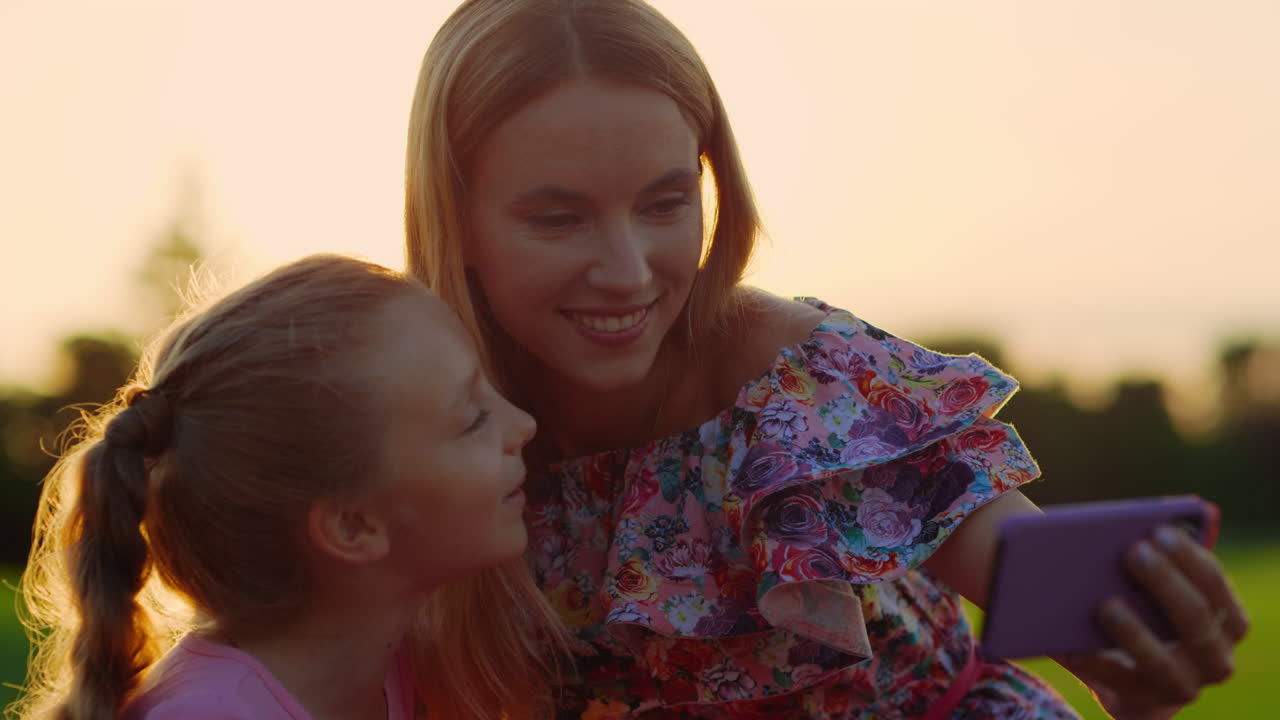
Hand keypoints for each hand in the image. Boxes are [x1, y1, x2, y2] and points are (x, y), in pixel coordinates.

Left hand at [1053, 525, 1248, 719]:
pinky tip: (1070, 643)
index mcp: (1228, 621)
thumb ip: (1155, 563)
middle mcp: (1215, 657)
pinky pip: (1119, 682)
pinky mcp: (1146, 702)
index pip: (1214, 582)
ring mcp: (1183, 685)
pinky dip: (1094, 661)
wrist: (1138, 682)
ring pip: (1162, 661)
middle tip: (1133, 551)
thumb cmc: (1149, 617)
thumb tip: (1125, 527)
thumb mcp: (1160, 593)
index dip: (1189, 556)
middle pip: (1195, 617)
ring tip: (1106, 604)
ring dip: (1134, 631)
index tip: (1160, 531)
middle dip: (1164, 582)